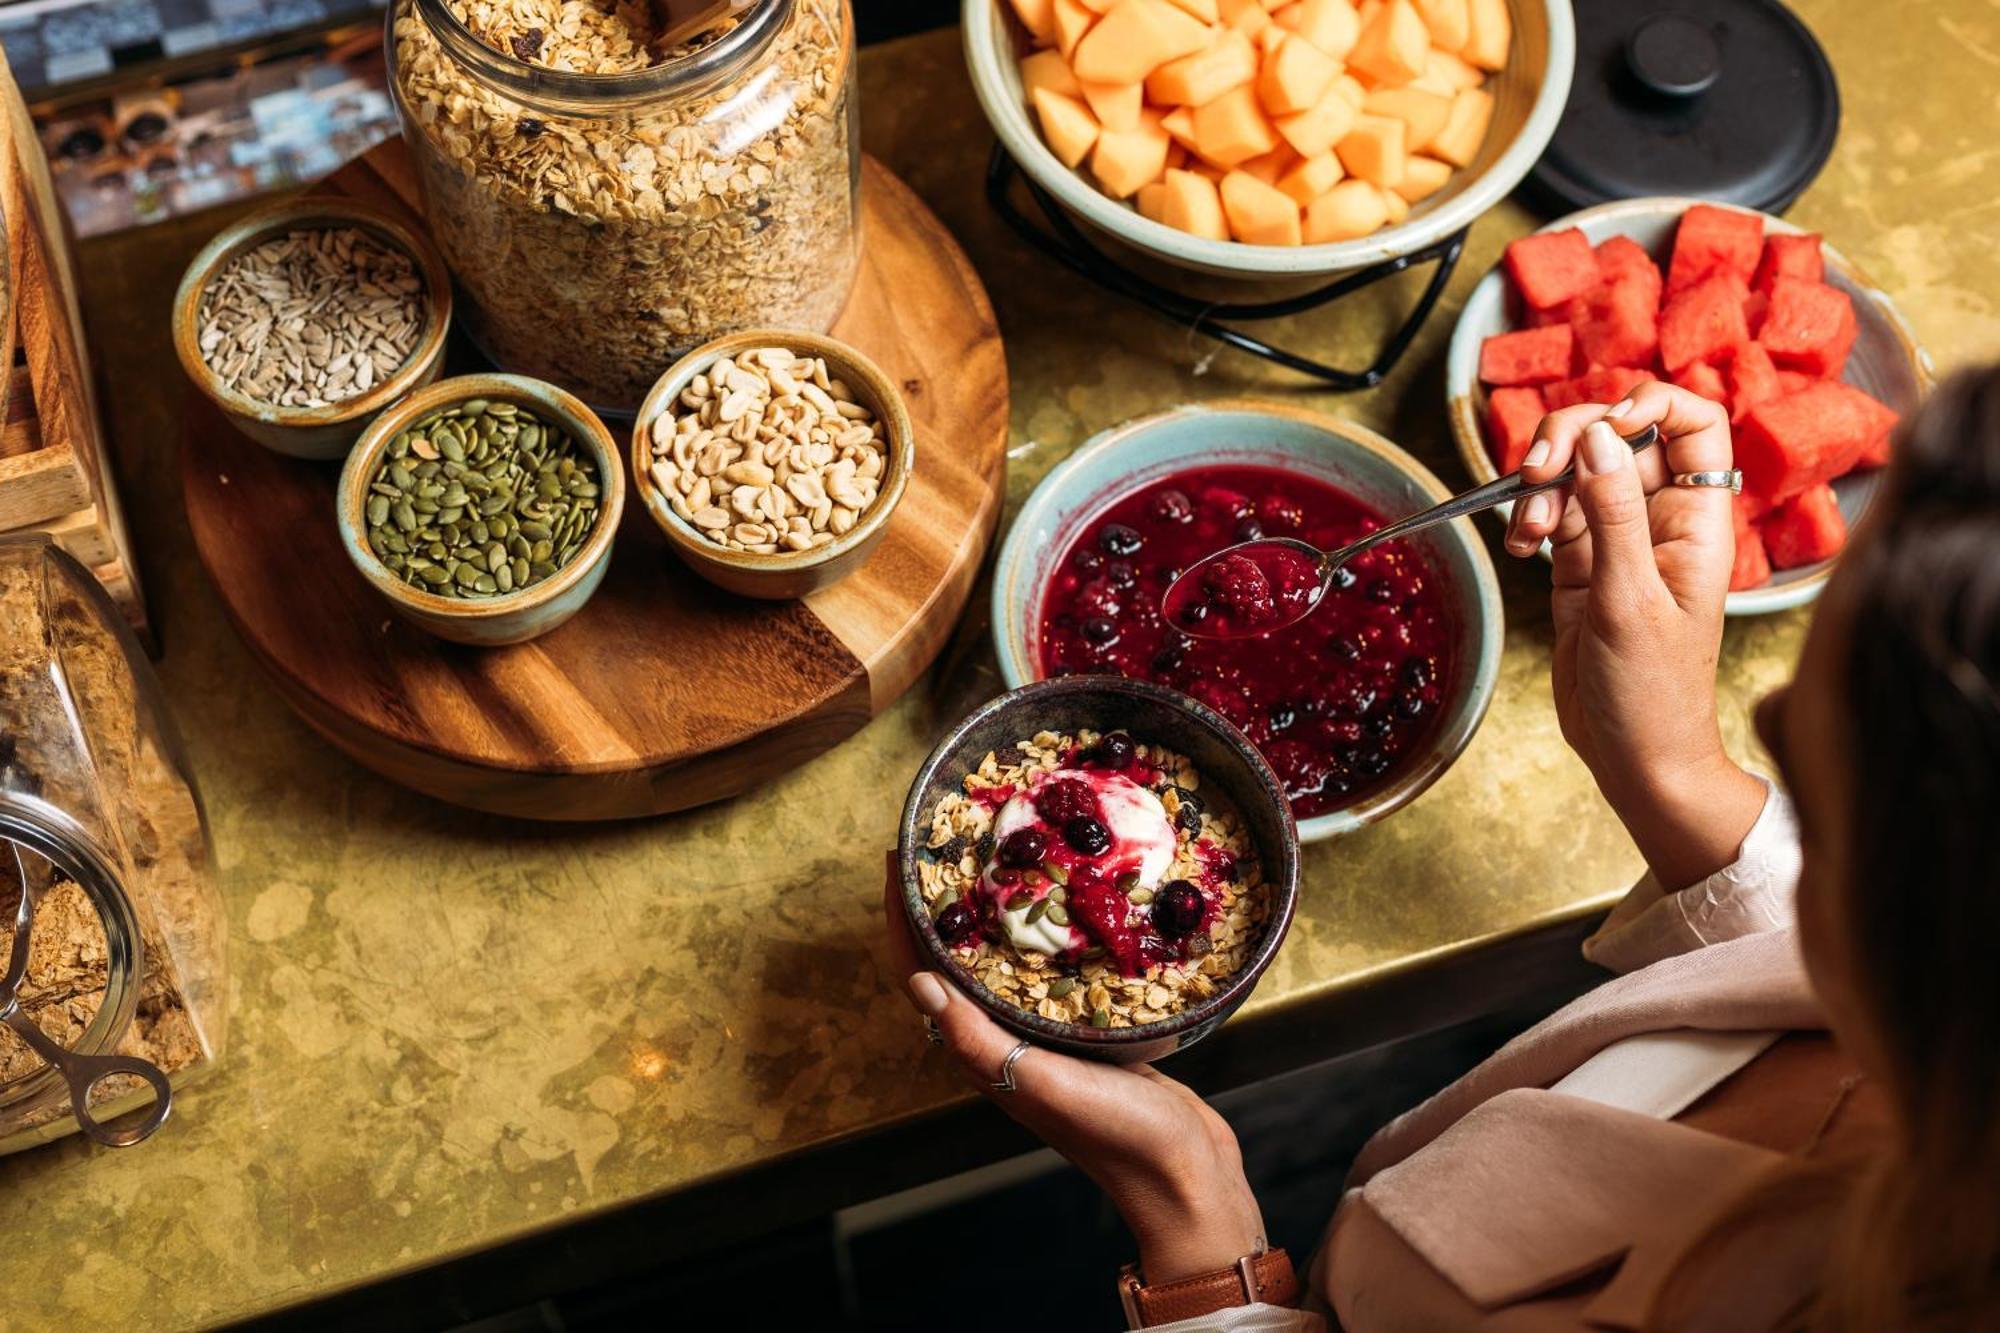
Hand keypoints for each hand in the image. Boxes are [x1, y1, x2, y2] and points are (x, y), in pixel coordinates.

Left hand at [884, 858, 1263, 1282]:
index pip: (923, 974)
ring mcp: (1048, 1038)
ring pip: (1002, 963)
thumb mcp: (1041, 1083)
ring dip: (991, 914)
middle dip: (944, 904)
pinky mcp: (1089, 1032)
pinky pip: (1051, 972)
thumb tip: (919, 984)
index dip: (905, 917)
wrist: (1185, 1176)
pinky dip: (1043, 935)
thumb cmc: (1116, 1136)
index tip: (901, 858)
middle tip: (947, 843)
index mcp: (985, 1055)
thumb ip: (979, 1039)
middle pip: (956, 962)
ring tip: (998, 859)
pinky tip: (1064, 905)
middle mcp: (1008, 1043)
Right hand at [1501, 382, 1766, 889]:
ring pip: (1578, 469)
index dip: (1652, 404)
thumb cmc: (1654, 693)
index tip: (1606, 424)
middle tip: (1537, 471)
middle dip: (1572, 439)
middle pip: (1620, 434)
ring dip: (1541, 484)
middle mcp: (1660, 518)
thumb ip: (1614, 514)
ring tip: (1527, 528)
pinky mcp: (1580, 563)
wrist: (1635, 757)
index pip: (1695, 423)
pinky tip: (1521, 545)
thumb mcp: (1631, 600)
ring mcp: (1618, 538)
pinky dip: (1528, 517)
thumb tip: (1599, 437)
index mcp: (1697, 519)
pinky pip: (1551, 511)